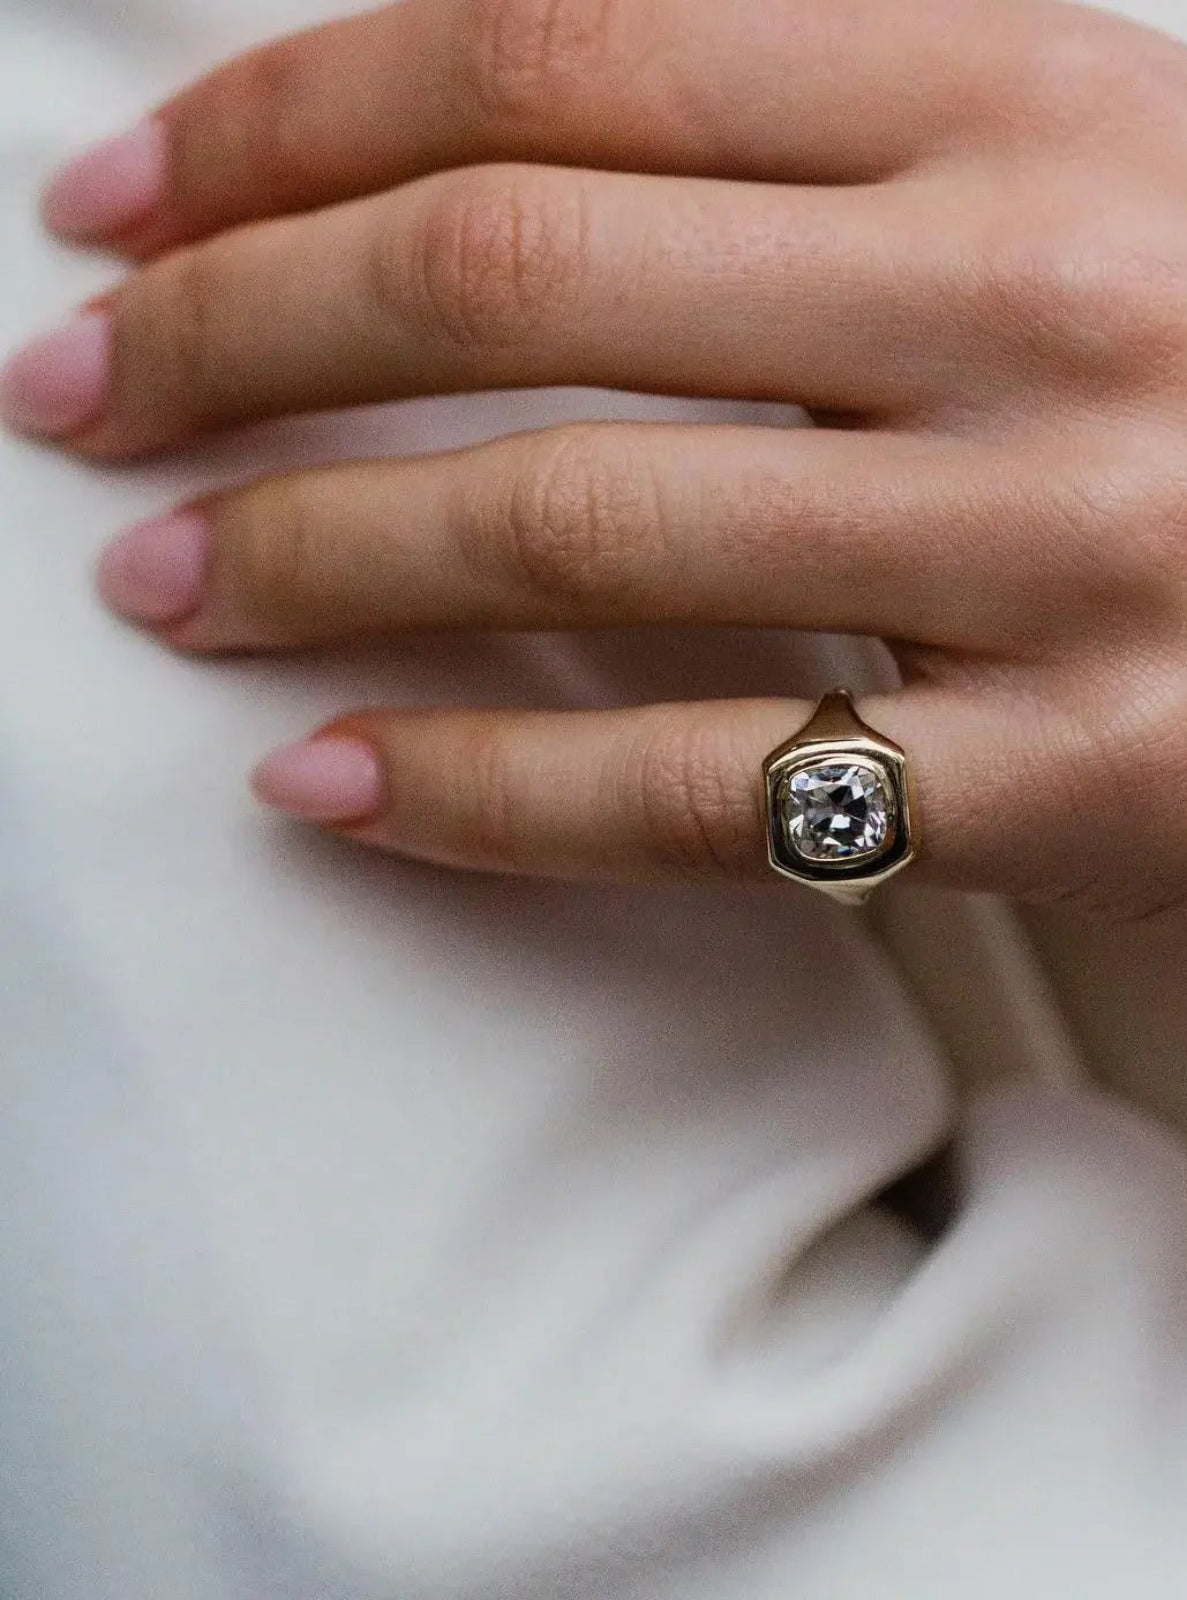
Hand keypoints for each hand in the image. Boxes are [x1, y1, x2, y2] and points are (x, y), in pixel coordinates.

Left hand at [7, 0, 1186, 915]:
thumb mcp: (1047, 154)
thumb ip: (797, 122)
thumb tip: (467, 136)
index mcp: (1020, 91)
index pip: (558, 48)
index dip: (289, 120)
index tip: (124, 202)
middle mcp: (1032, 296)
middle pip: (515, 272)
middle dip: (234, 331)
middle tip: (83, 396)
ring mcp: (1052, 547)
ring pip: (577, 528)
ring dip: (315, 555)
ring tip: (169, 587)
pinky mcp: (1062, 774)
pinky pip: (701, 787)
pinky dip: (482, 790)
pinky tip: (333, 780)